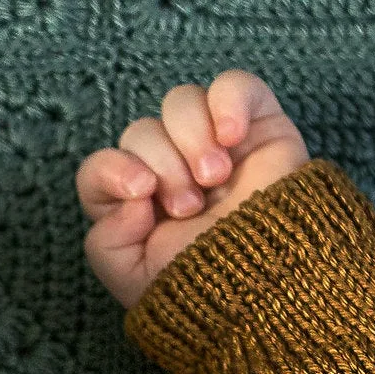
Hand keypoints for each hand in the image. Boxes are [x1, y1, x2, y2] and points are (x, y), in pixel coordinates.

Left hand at [75, 68, 312, 313]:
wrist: (273, 287)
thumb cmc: (208, 288)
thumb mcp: (135, 279)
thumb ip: (105, 240)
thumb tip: (131, 197)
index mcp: (142, 205)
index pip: (101, 166)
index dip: (111, 170)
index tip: (140, 192)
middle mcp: (176, 170)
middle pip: (142, 130)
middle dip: (163, 166)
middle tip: (190, 205)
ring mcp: (217, 146)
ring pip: (180, 102)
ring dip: (191, 139)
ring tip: (216, 179)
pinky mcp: (259, 127)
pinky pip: (234, 85)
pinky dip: (227, 102)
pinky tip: (232, 138)